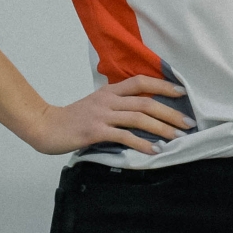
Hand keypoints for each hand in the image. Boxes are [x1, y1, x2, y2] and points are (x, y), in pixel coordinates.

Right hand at [27, 74, 192, 156]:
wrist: (45, 126)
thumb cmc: (73, 119)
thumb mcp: (97, 105)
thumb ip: (117, 105)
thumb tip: (143, 112)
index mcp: (109, 91)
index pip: (141, 82)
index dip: (162, 85)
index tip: (181, 92)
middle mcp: (108, 100)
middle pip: (145, 102)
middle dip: (170, 112)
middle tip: (188, 123)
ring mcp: (101, 115)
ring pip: (138, 118)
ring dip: (161, 128)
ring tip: (177, 137)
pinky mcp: (95, 131)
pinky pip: (123, 136)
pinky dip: (141, 144)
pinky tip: (154, 151)